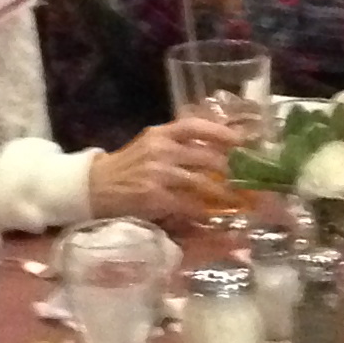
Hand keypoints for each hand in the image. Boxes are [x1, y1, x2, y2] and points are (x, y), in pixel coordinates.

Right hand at [90, 114, 234, 222]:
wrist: (93, 187)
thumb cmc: (127, 168)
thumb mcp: (150, 147)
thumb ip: (178, 146)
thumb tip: (218, 151)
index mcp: (160, 134)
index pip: (196, 126)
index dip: (222, 132)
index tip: (244, 141)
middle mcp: (160, 149)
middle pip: (207, 157)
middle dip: (232, 171)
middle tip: (250, 179)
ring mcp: (157, 173)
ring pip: (202, 183)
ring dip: (224, 194)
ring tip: (239, 200)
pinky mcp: (154, 196)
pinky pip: (188, 204)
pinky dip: (203, 211)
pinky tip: (212, 216)